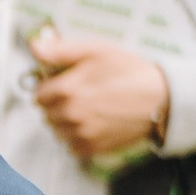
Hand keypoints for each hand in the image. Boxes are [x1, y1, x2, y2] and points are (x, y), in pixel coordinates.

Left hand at [29, 29, 169, 165]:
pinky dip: (77, 139)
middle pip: (46, 113)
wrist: (162, 99)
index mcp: (66, 90)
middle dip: (57, 104)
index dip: (50, 87)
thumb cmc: (130, 71)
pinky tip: (93, 125)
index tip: (64, 83)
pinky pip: (71, 147)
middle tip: (80, 95)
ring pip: (57, 131)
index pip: (38, 95)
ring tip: (88, 110)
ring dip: (65, 123)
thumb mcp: (96, 50)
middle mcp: (70, 115)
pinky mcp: (93, 149)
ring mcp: (81, 134)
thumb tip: (33, 46)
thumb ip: (60, 50)